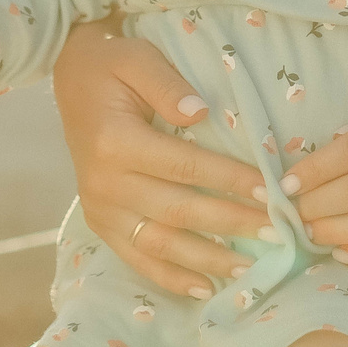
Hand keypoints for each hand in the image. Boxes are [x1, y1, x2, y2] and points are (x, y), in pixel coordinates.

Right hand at [49, 18, 271, 298]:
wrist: (71, 81)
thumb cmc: (112, 66)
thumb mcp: (137, 57)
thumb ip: (167, 84)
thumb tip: (201, 112)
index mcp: (115, 142)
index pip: (185, 166)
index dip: (229, 180)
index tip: (270, 191)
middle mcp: (104, 183)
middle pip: (178, 211)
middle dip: (230, 224)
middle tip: (276, 234)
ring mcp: (101, 209)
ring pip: (160, 244)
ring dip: (206, 259)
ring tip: (249, 268)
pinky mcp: (101, 223)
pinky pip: (136, 258)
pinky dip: (170, 277)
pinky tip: (203, 288)